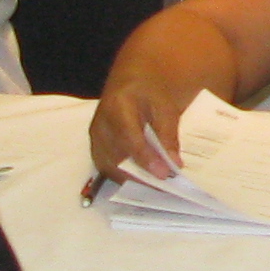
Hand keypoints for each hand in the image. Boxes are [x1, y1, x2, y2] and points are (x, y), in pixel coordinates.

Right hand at [85, 73, 190, 189]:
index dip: (146, 159)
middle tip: (164, 186)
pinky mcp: (96, 147)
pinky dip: (125, 178)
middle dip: (141, 175)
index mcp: (118, 105)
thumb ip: (168, 134)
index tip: (163, 174)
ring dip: (133, 179)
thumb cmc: (148, 92)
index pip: (130, 138)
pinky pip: (108, 168)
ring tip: (156, 186)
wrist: (128, 84)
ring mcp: (95, 137)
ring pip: (110, 167)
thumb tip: (174, 163)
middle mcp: (100, 123)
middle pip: (117, 157)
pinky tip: (143, 181)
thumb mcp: (164, 106)